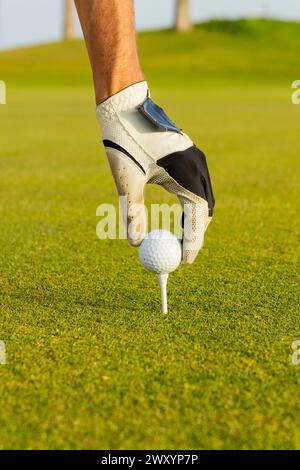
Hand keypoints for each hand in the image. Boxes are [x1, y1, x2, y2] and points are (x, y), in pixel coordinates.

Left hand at [97, 82, 214, 263]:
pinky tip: (177, 217)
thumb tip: (136, 245)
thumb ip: (133, 213)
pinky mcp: (189, 156)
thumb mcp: (127, 180)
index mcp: (187, 170)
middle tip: (181, 253)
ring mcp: (196, 159)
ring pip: (203, 199)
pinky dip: (190, 206)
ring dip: (193, 221)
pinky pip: (197, 188)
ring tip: (178, 239)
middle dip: (195, 233)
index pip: (198, 215)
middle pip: (205, 209)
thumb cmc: (124, 140)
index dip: (192, 240)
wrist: (125, 105)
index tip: (184, 261)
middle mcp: (197, 165)